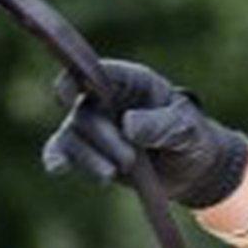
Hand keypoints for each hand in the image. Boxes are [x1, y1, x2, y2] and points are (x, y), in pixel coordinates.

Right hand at [39, 54, 247, 209]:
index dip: (78, 78)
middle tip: (129, 160)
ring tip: (109, 176)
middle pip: (85, 111)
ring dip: (87, 158)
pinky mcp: (87, 151)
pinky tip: (56, 167)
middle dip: (103, 137)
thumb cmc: (192, 138)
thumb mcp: (188, 130)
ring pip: (72, 135)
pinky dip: (56, 158)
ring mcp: (94, 125)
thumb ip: (162, 125)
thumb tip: (128, 125)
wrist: (191, 170)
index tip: (69, 94)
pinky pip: (62, 151)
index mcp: (133, 82)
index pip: (98, 71)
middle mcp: (106, 99)